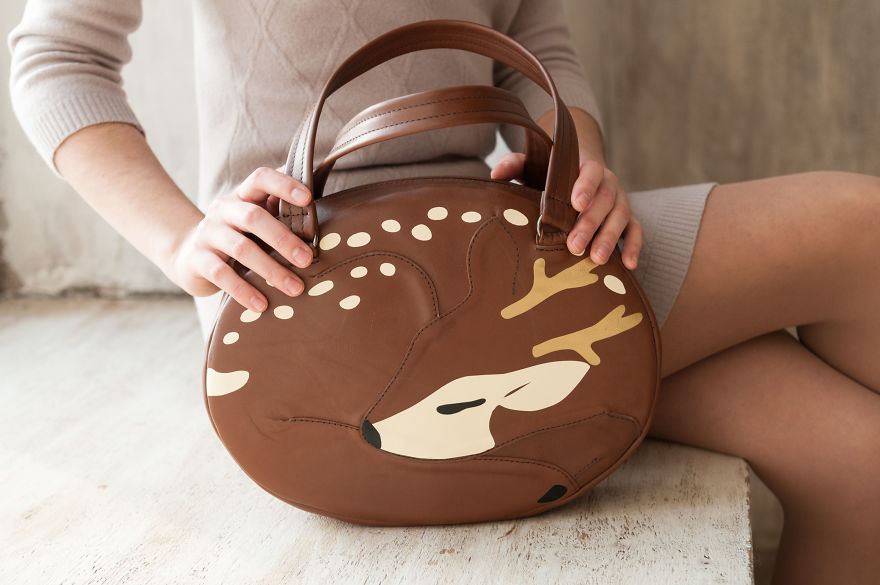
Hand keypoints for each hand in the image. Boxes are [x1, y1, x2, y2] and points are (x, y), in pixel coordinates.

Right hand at [168, 167, 313, 311]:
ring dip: (271, 270)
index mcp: (242, 195)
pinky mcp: (197, 260)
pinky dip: (243, 291)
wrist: (189, 257)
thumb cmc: (238, 236)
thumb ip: (281, 213)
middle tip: (308, 259)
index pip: (261, 178)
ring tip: (295, 289)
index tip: (308, 198)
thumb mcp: (257, 221)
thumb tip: (321, 208)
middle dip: (283, 239)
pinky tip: (262, 305)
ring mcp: (208, 234)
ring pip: (241, 248)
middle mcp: (223, 209)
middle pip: (253, 217)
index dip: (284, 185)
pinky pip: (221, 275)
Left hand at [491, 153, 641, 269]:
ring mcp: (620, 201)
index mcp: (586, 167)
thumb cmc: (551, 175)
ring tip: (596, 259)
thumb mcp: (533, 167)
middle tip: (574, 244)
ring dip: (609, 238)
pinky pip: (636, 231)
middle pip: (605, 199)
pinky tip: (628, 265)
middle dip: (591, 222)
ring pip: (621, 216)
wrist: (578, 175)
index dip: (585, 186)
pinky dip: (634, 246)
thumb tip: (495, 173)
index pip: (591, 171)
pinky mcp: (628, 219)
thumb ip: (515, 165)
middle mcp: (608, 182)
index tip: (576, 203)